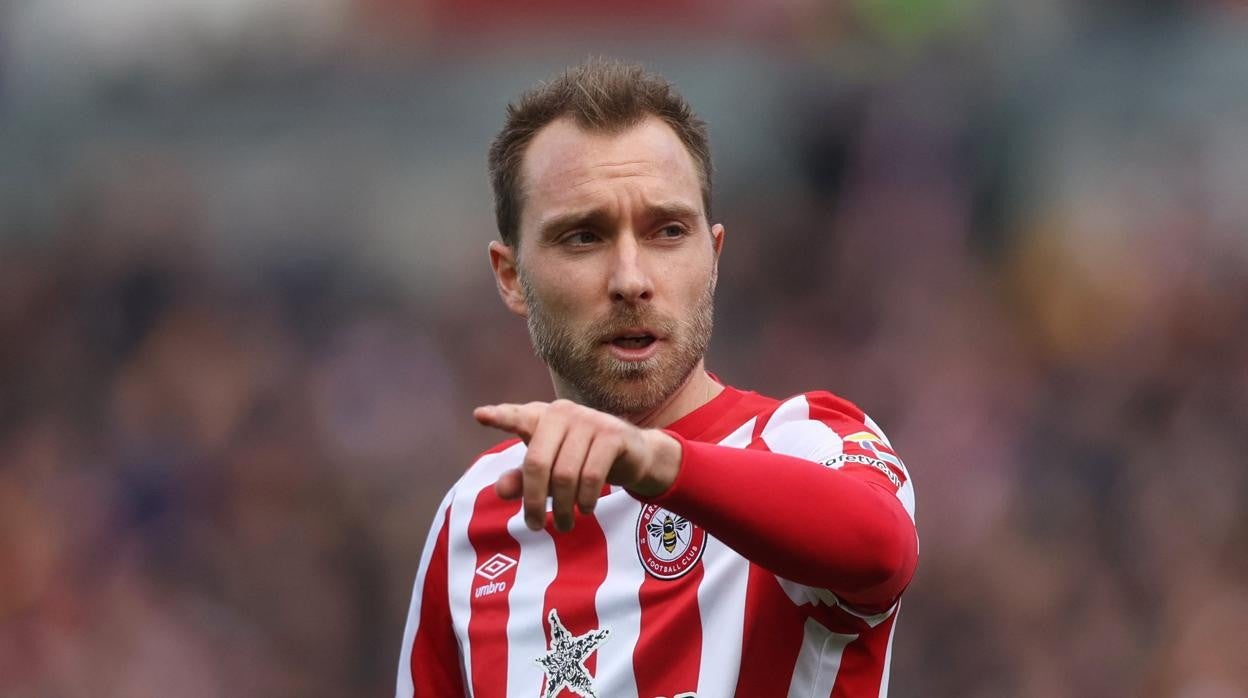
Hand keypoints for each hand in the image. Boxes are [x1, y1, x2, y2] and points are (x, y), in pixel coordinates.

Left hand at [473, 400, 681, 531]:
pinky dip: (585, 500)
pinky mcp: (613, 435)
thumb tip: (500, 490)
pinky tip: (585, 509)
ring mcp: (590, 420)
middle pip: (537, 462)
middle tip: (533, 526)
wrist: (635, 455)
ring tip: (564, 524)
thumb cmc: (582, 460)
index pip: (517, 416)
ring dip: (563, 508)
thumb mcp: (550, 471)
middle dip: (534, 501)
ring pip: (565, 475)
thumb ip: (523, 479)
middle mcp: (563, 413)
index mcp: (542, 417)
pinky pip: (591, 477)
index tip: (479, 415)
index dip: (500, 416)